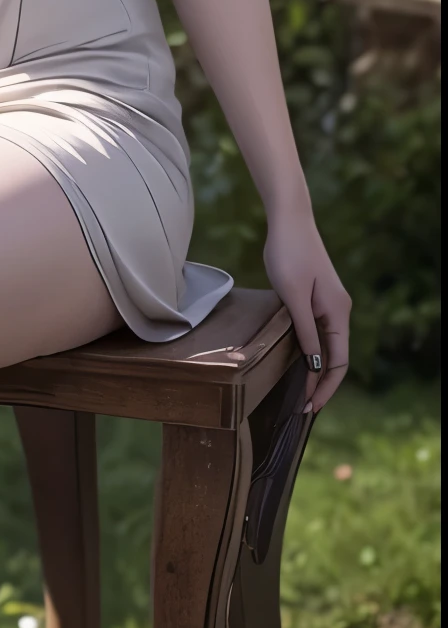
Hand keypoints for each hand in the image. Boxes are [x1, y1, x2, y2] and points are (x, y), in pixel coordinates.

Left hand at [263, 211, 350, 413]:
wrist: (288, 220)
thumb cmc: (289, 254)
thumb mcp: (293, 296)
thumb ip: (304, 330)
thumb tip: (313, 363)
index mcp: (337, 312)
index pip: (339, 361)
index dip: (326, 386)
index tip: (310, 407)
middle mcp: (338, 310)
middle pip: (335, 357)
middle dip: (321, 384)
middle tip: (302, 408)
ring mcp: (328, 304)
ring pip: (326, 346)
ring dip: (315, 370)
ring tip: (299, 393)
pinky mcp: (316, 297)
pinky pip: (317, 332)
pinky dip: (310, 351)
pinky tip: (297, 361)